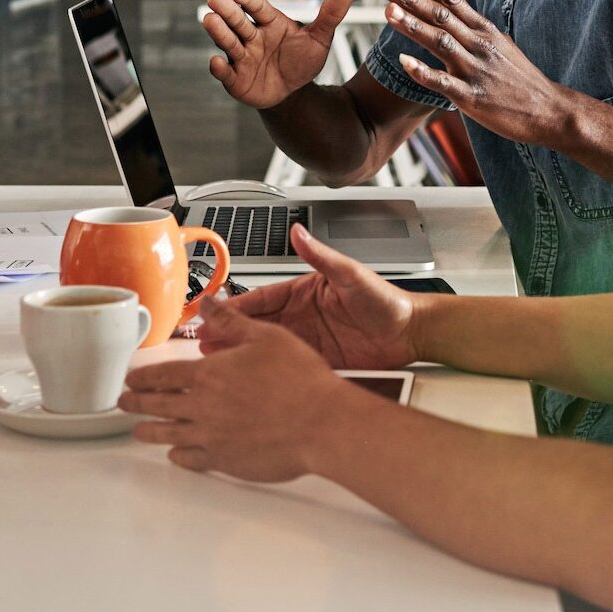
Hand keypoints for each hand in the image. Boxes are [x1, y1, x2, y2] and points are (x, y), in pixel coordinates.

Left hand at [120, 299, 364, 481]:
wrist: (320, 423)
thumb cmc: (299, 379)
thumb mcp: (265, 336)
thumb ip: (230, 321)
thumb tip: (208, 303)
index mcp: (210, 374)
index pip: (164, 375)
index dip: (144, 377)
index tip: (130, 380)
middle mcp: (204, 407)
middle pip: (159, 406)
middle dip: (137, 404)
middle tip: (123, 404)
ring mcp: (213, 437)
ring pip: (170, 434)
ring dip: (150, 432)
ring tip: (138, 432)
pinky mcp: (227, 461)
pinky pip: (193, 459)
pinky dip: (179, 457)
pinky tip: (175, 455)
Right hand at [202, 0, 356, 109]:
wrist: (294, 93)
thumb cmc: (302, 60)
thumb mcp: (320, 38)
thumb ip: (331, 13)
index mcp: (269, 22)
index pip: (256, 6)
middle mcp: (251, 36)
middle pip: (237, 21)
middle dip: (226, 10)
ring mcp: (241, 57)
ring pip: (228, 42)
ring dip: (218, 32)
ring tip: (209, 20)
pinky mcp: (235, 79)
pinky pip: (225, 73)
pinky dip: (219, 69)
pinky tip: (216, 63)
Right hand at [211, 223, 421, 367]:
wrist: (410, 332)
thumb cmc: (385, 299)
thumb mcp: (350, 275)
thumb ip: (321, 256)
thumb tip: (299, 232)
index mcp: (302, 292)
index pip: (261, 298)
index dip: (235, 306)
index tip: (212, 310)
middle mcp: (301, 316)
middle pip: (257, 325)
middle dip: (229, 332)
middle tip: (202, 339)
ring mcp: (308, 340)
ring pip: (266, 348)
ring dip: (242, 353)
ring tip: (216, 361)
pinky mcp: (318, 362)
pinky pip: (287, 366)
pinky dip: (267, 371)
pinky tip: (251, 379)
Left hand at [385, 0, 573, 146]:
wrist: (549, 111)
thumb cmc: (521, 79)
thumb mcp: (501, 45)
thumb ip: (475, 28)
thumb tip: (453, 9)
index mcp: (485, 31)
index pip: (453, 1)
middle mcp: (479, 45)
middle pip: (441, 16)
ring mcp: (475, 70)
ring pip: (440, 42)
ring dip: (413, 26)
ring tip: (388, 11)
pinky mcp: (472, 97)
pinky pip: (442, 82)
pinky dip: (422, 71)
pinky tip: (403, 61)